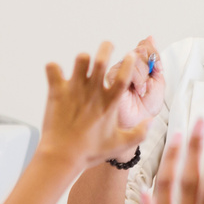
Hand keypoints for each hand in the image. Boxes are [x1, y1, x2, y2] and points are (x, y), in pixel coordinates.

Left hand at [40, 42, 148, 170]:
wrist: (61, 157)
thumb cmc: (90, 152)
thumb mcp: (119, 146)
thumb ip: (139, 134)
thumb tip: (151, 122)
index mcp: (109, 103)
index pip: (123, 76)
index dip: (128, 63)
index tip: (129, 56)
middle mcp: (93, 92)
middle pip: (102, 60)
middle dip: (106, 48)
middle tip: (107, 47)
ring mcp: (74, 90)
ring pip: (80, 59)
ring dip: (82, 59)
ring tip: (81, 65)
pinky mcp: (56, 91)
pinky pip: (52, 68)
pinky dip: (53, 69)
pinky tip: (56, 75)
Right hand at [109, 37, 163, 153]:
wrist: (140, 122)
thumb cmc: (146, 106)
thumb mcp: (158, 80)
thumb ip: (154, 60)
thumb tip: (150, 37)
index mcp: (138, 64)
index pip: (145, 46)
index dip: (154, 56)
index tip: (158, 70)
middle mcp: (126, 66)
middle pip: (139, 51)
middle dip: (149, 68)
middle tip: (149, 84)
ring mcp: (117, 71)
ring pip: (133, 59)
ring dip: (143, 76)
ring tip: (141, 90)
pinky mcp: (110, 78)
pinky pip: (125, 69)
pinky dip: (136, 79)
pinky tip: (136, 90)